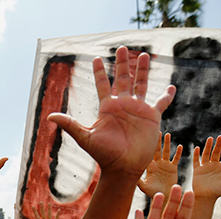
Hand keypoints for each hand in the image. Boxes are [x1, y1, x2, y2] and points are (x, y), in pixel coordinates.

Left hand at [25, 202, 58, 218]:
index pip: (37, 216)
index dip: (35, 211)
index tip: (32, 206)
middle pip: (43, 213)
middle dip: (41, 208)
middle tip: (40, 202)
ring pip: (49, 214)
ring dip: (49, 209)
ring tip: (49, 203)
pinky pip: (56, 218)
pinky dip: (58, 214)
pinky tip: (59, 209)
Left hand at [48, 46, 175, 177]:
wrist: (123, 168)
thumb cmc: (104, 155)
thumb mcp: (85, 138)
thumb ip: (70, 124)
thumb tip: (49, 116)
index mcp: (107, 108)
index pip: (103, 85)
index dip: (99, 72)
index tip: (96, 58)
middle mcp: (123, 105)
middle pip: (123, 79)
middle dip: (122, 64)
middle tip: (122, 48)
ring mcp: (138, 110)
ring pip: (141, 84)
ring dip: (142, 70)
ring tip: (144, 55)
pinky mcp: (151, 117)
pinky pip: (160, 103)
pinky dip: (166, 95)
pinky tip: (170, 87)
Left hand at [138, 132, 181, 197]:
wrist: (164, 196)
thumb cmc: (152, 193)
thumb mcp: (143, 186)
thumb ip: (137, 180)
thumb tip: (126, 174)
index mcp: (149, 166)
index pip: (148, 154)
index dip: (147, 147)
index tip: (145, 137)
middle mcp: (157, 163)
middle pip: (157, 150)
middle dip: (157, 141)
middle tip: (157, 132)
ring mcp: (165, 165)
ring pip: (166, 152)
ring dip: (167, 143)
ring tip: (167, 135)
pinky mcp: (173, 168)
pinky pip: (176, 159)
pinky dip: (178, 153)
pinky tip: (180, 146)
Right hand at [191, 136, 220, 199]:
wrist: (206, 198)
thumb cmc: (219, 192)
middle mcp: (214, 165)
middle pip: (217, 152)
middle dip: (219, 145)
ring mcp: (205, 167)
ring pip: (207, 154)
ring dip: (208, 146)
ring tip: (210, 139)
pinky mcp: (197, 170)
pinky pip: (196, 161)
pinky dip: (196, 155)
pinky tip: (197, 148)